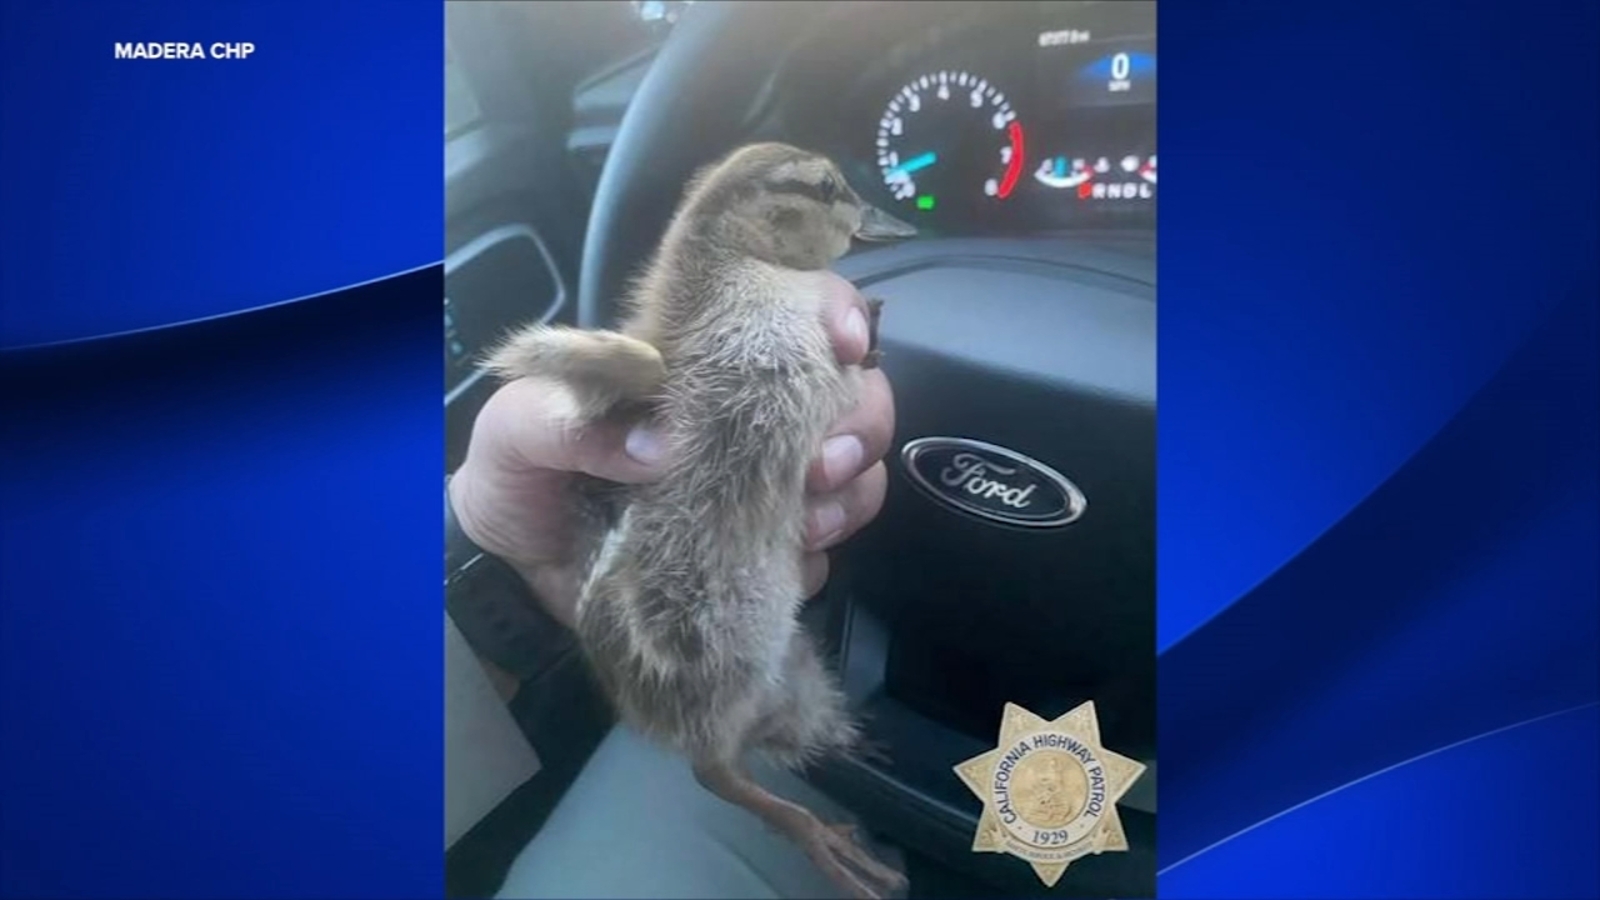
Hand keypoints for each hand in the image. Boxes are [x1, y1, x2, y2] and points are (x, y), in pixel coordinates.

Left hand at [449, 272, 894, 627]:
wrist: (513, 585)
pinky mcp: (765, 548)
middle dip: (856, 421)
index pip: (790, 308)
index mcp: (696, 364)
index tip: (846, 343)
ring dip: (846, 493)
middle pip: (853, 390)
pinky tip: (780, 560)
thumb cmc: (517, 483)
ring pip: (855, 470)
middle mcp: (745, 414)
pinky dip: (816, 555)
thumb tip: (658, 446)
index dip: (835, 311)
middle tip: (818, 464)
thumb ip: (566, 420)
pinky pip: (827, 549)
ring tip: (804, 520)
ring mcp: (763, 482)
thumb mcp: (516, 432)